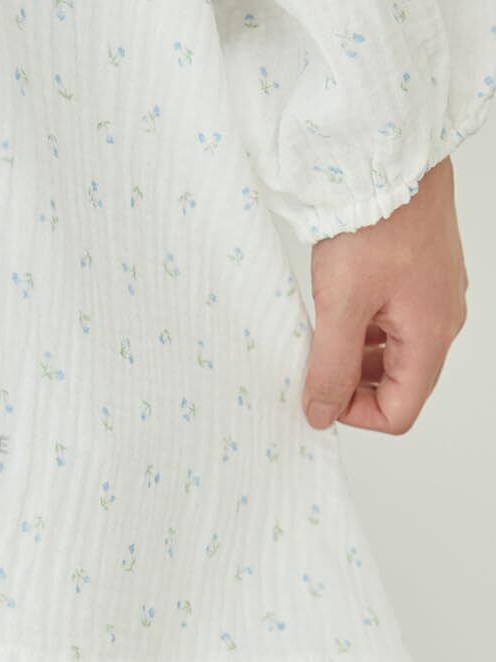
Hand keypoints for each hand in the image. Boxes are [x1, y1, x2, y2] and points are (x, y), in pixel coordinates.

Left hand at [302, 155, 468, 433]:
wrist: (388, 154)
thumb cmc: (372, 222)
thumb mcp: (341, 306)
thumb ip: (331, 368)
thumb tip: (321, 415)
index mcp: (430, 337)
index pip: (399, 412)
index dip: (355, 414)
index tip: (319, 391)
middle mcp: (441, 321)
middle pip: (397, 385)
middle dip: (352, 384)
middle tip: (313, 359)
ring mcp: (432, 297)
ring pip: (391, 354)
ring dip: (353, 355)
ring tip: (320, 327)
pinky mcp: (419, 276)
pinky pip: (391, 322)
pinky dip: (360, 326)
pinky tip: (334, 305)